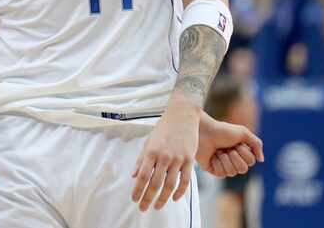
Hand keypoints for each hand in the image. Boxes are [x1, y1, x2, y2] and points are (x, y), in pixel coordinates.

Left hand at [131, 97, 198, 211]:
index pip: (143, 176)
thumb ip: (142, 159)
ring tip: (157, 207)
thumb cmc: (163, 127)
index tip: (134, 200)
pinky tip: (174, 199)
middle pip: (155, 183)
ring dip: (163, 198)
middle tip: (143, 208)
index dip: (138, 190)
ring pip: (169, 185)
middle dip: (148, 198)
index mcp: (151, 152)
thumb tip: (134, 175)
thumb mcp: (149, 141)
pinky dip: (179, 192)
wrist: (182, 114)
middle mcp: (164, 157)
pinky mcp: (189, 159)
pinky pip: (185, 180)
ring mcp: (177, 159)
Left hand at [197, 114, 263, 177]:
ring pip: (232, 172)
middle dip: (234, 157)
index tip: (236, 143)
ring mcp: (224, 166)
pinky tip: (212, 156)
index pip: (250, 162)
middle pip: (243, 169)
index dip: (243, 153)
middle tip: (226, 148)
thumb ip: (257, 144)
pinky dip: (217, 163)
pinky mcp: (213, 169)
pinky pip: (221, 174)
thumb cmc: (222, 130)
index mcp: (242, 152)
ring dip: (225, 159)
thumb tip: (261, 160)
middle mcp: (234, 160)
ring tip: (218, 151)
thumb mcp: (243, 133)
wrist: (203, 131)